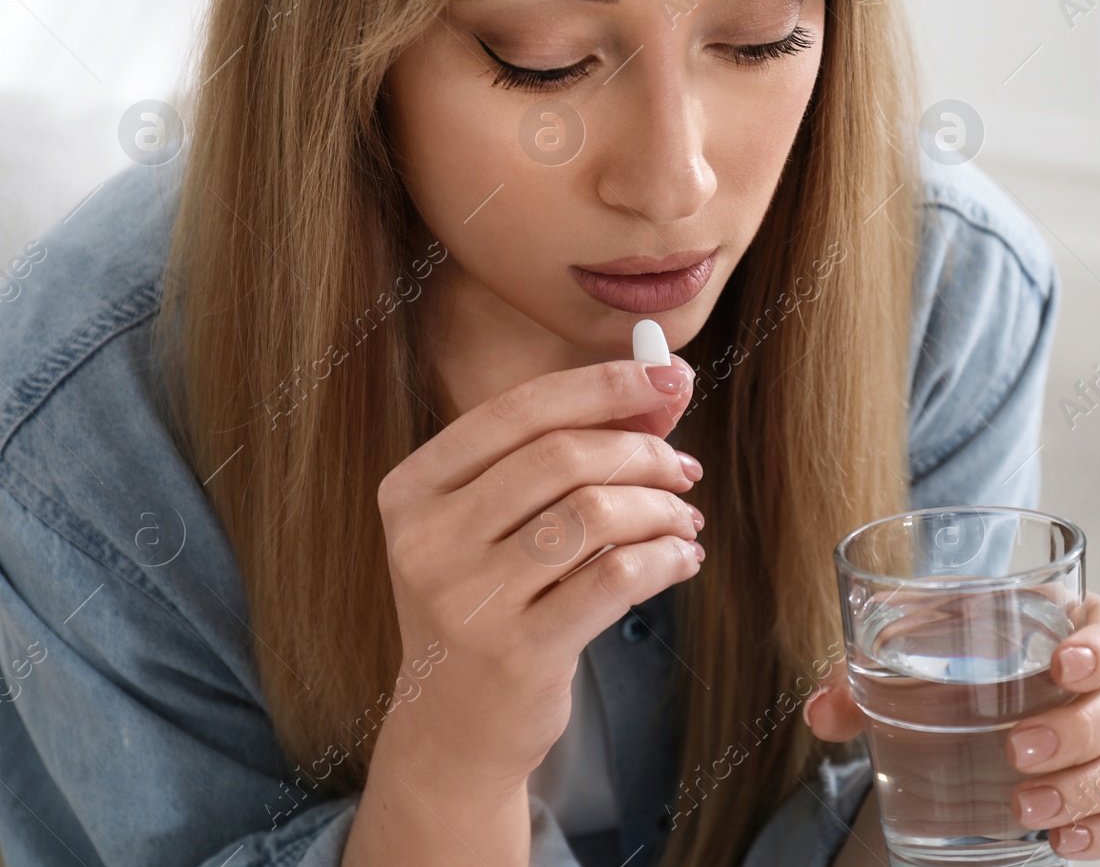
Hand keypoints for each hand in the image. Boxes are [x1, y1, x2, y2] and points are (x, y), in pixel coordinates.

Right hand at [346, 354, 703, 866]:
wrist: (454, 725)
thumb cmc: (490, 601)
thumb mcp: (498, 522)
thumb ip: (565, 452)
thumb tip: (664, 386)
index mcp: (415, 488)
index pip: (520, 410)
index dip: (605, 384)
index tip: (671, 375)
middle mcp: (427, 539)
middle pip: (562, 456)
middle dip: (643, 452)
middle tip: (685, 468)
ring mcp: (467, 599)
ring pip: (595, 513)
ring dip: (661, 508)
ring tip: (685, 521)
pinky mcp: (517, 651)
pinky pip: (617, 577)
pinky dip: (666, 558)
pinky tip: (683, 560)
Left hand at [806, 592, 1099, 860]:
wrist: (953, 708)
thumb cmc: (943, 663)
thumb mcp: (900, 655)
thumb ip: (859, 675)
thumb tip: (822, 711)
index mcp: (1068, 628)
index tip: (1063, 664)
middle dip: (1081, 730)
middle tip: (1018, 749)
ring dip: (1087, 788)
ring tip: (1026, 808)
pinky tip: (1064, 840)